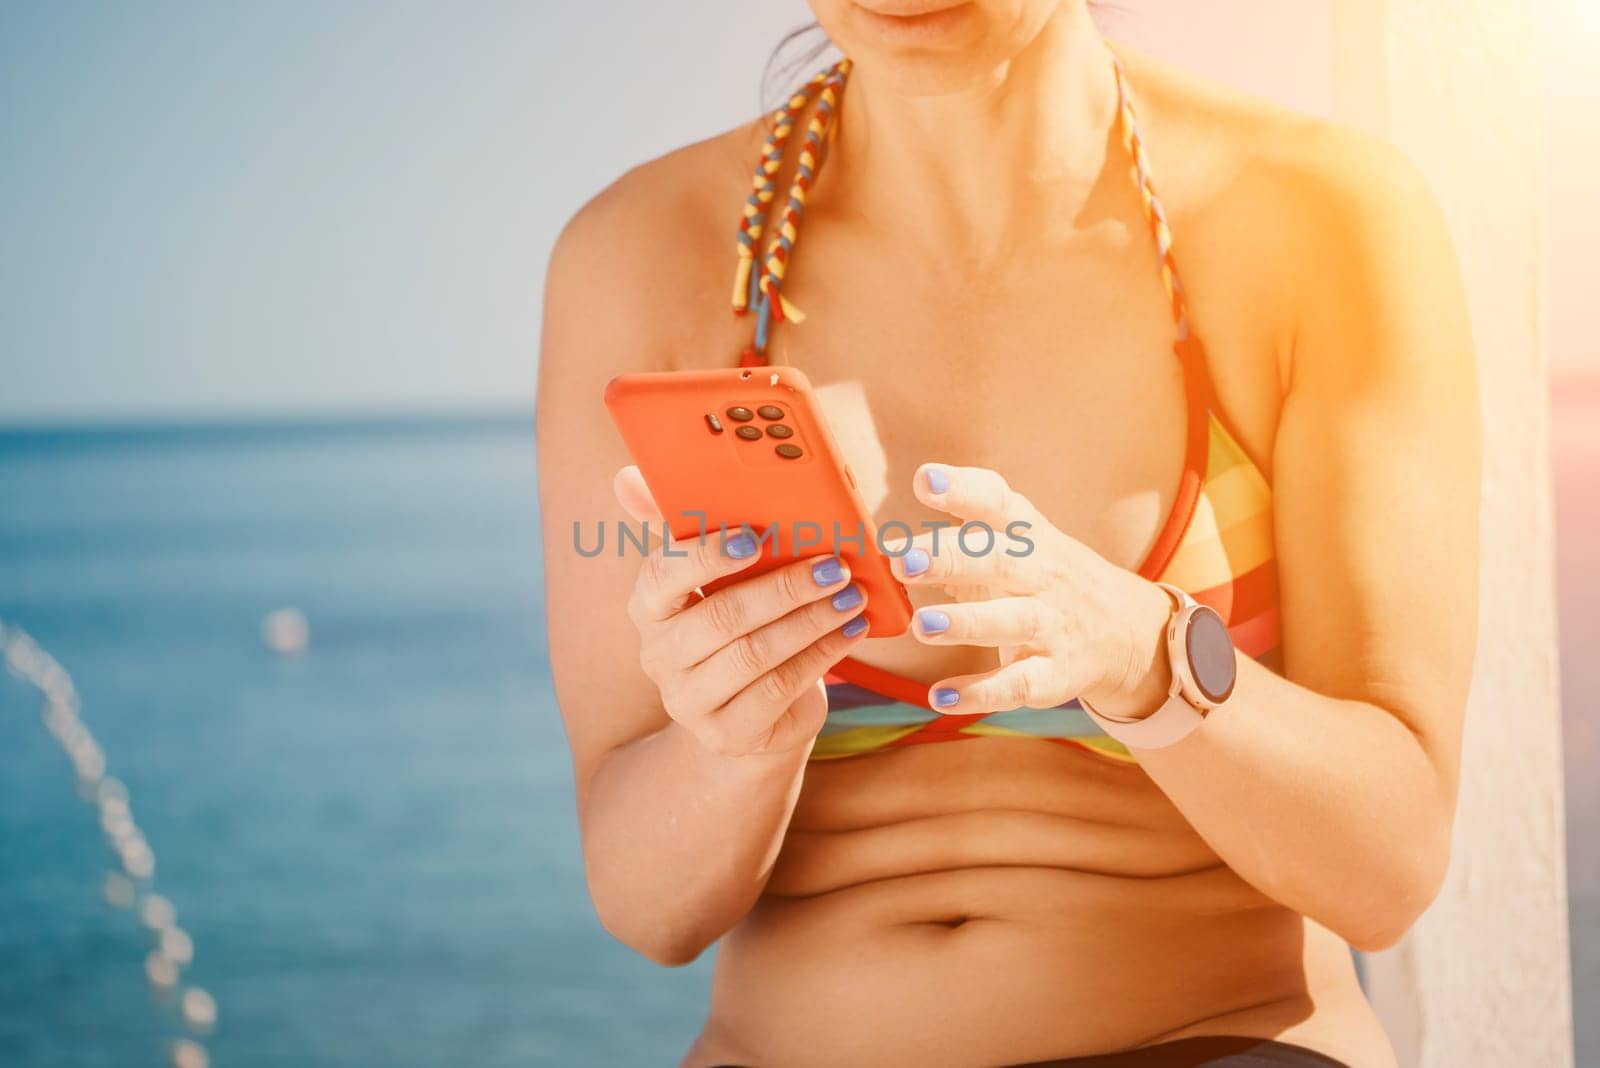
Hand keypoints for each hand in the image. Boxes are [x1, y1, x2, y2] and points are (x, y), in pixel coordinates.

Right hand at [612, 466, 869, 757]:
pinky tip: (849, 631)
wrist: (753, 713)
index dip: (705, 555)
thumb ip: (683, 526)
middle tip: (833, 565)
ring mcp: (689, 702)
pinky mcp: (728, 734)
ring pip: (754, 655)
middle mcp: (658, 656)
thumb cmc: (737, 625)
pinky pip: (778, 690)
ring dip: (811, 621)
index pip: (661, 576)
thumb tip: (627, 476)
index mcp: (648, 607)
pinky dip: (820, 656)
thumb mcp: (714, 578)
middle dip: (783, 588)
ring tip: (851, 596)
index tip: (754, 535)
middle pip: (720, 618)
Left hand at [890, 463, 1173, 716]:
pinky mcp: (1053, 673)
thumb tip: (910, 494)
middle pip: (999, 560)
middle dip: (950, 559)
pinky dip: (980, 692)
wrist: (1123, 628)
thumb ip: (968, 510)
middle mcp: (1041, 574)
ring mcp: (1051, 625)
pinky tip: (942, 696)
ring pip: (1011, 621)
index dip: (962, 489)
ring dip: (965, 623)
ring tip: (921, 626)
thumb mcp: (1020, 532)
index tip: (925, 481)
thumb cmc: (1043, 572)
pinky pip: (1017, 684)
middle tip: (902, 561)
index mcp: (1026, 534)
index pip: (997, 501)